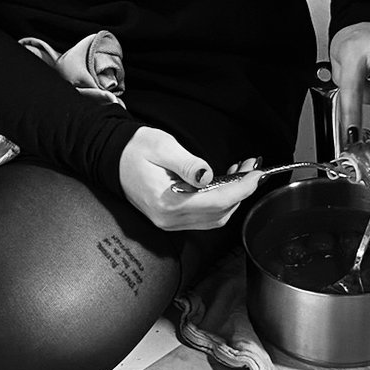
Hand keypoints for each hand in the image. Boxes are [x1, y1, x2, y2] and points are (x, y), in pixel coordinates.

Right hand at [118, 127, 261, 230]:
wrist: (112, 158)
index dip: (241, 188)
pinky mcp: (172, 219)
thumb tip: (207, 174)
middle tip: (252, 169)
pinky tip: (225, 184)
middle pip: (219, 214)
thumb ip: (187, 163)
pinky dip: (221, 202)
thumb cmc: (134, 150)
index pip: (215, 201)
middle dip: (241, 192)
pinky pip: (205, 217)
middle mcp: (169, 218)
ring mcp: (170, 222)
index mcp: (166, 202)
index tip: (256, 174)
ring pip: (215, 218)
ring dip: (233, 198)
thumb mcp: (162, 147)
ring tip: (241, 173)